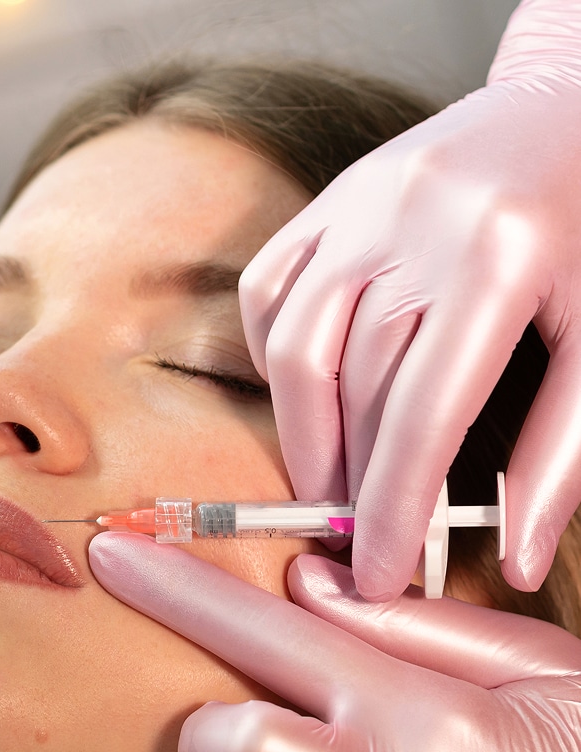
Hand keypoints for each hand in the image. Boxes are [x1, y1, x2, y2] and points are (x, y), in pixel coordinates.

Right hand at [239, 0, 580, 599]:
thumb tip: (521, 557)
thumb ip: (560, 452)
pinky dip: (274, 356)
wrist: (569, 107)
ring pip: (296, 346)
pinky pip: (270, 290)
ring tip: (326, 486)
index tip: (380, 576)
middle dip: (352, 484)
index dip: (395, 510)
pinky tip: (306, 398)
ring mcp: (360, 204)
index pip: (423, 418)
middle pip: (356, 390)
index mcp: (499, 257)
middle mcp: (415, 223)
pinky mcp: (330, 199)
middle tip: (358, 542)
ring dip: (303, 434)